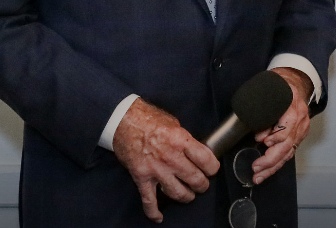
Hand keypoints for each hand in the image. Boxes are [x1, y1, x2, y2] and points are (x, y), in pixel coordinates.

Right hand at [112, 99, 219, 222]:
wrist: (122, 121)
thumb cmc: (147, 119)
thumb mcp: (173, 123)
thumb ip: (185, 140)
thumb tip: (196, 151)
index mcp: (181, 140)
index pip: (207, 161)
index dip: (212, 168)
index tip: (211, 169)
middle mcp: (170, 157)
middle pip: (195, 180)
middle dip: (202, 185)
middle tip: (201, 183)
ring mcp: (156, 170)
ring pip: (178, 193)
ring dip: (186, 196)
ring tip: (188, 194)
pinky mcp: (142, 178)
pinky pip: (149, 200)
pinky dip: (154, 212)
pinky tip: (159, 217)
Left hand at [250, 67, 311, 183]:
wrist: (297, 81)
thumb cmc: (281, 84)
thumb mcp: (270, 89)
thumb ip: (264, 109)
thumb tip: (260, 134)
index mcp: (293, 106)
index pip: (287, 127)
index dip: (274, 136)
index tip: (260, 140)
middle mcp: (300, 120)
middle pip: (287, 145)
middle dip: (270, 159)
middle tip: (256, 167)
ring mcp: (301, 129)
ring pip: (288, 152)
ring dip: (272, 166)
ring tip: (259, 176)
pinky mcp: (299, 135)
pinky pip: (289, 152)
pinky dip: (278, 163)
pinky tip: (268, 171)